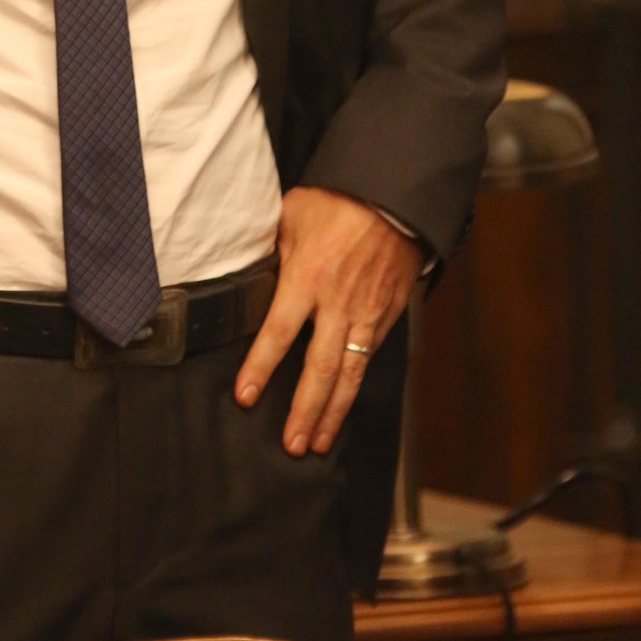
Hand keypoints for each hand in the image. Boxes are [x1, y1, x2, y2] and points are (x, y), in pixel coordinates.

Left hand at [234, 188, 421, 457]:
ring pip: (350, 373)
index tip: (246, 396)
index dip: (260, 366)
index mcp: (307, 276)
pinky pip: (370, 357)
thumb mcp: (293, 215)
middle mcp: (338, 303)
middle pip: (319, 369)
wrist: (395, 196)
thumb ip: (273, 250)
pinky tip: (344, 405)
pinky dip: (357, 385)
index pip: (278, 332)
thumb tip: (251, 273)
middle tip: (291, 444)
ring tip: (318, 442)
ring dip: (332, 412)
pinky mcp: (389, 315)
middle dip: (304, 410)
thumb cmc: (338, 200)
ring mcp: (367, 313)